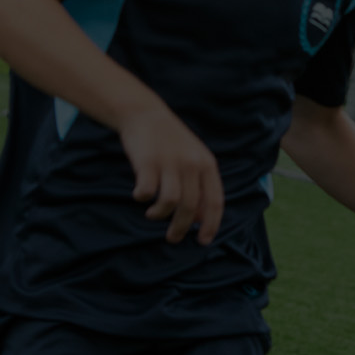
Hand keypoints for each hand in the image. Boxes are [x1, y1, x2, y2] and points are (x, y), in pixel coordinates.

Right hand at [119, 106, 223, 244]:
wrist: (144, 113)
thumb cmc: (170, 141)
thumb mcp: (193, 158)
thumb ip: (200, 185)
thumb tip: (200, 219)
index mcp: (207, 163)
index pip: (215, 201)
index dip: (211, 225)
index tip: (204, 241)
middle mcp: (191, 163)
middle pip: (190, 206)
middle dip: (181, 228)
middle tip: (173, 238)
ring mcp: (169, 162)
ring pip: (170, 202)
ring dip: (160, 214)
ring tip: (152, 214)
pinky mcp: (148, 161)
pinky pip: (147, 191)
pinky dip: (143, 198)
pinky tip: (139, 196)